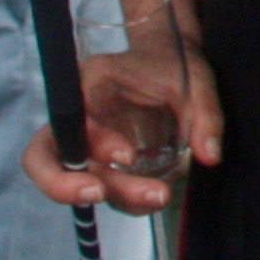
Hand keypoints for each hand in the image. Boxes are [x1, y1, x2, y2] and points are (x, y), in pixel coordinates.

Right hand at [16, 48, 223, 215]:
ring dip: (114, 195)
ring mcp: (86, 143)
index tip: (128, 156)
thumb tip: (209, 155)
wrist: (170, 61)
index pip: (68, 121)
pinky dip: (125, 199)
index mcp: (91, 85)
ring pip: (77, 179)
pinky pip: (102, 186)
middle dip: (69, 185)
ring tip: (160, 196)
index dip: (89, 144)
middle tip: (105, 195)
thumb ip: (205, 116)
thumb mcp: (198, 82)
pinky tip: (154, 197)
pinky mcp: (102, 161)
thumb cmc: (176, 66)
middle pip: (50, 157)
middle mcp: (78, 116)